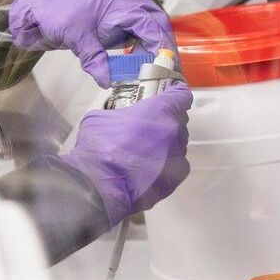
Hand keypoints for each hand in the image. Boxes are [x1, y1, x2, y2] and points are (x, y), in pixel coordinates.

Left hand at [8, 0, 174, 86]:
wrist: (39, 14)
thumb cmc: (55, 15)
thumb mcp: (76, 38)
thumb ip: (94, 59)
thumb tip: (108, 79)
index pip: (149, 20)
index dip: (160, 43)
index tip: (165, 64)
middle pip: (155, 21)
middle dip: (162, 46)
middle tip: (166, 69)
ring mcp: (123, 7)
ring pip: (149, 27)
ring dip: (154, 47)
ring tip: (156, 69)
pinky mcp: (118, 19)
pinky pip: (138, 31)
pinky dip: (142, 46)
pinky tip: (142, 62)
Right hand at [59, 83, 191, 225]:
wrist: (98, 185)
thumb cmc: (98, 147)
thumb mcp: (100, 117)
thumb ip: (120, 113)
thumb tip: (122, 119)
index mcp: (160, 111)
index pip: (181, 95)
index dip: (175, 94)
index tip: (168, 95)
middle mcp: (174, 131)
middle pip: (179, 121)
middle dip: (166, 121)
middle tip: (147, 126)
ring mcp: (177, 156)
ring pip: (178, 144)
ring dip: (165, 144)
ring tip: (144, 152)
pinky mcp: (176, 179)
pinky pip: (176, 165)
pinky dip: (166, 164)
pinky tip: (149, 169)